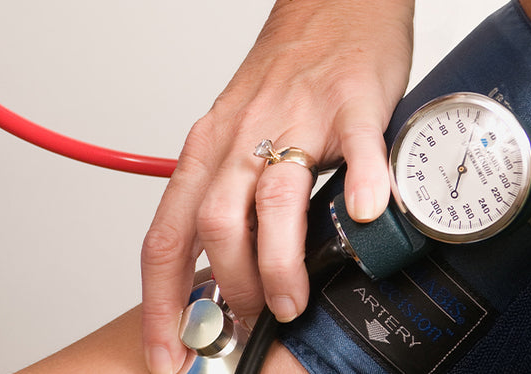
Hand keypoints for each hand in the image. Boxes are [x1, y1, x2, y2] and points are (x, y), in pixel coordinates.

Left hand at [140, 0, 413, 371]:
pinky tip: (368, 216)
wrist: (330, 7)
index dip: (162, 303)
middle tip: (252, 321)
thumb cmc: (283, 74)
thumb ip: (227, 199)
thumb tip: (228, 272)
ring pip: (274, 200)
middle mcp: (241, 137)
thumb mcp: (231, 135)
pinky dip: (364, 187)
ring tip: (293, 300)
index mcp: (207, 151)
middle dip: (230, 291)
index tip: (169, 351)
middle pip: (216, 226)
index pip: (167, 237)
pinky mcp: (351, 105)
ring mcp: (298, 119)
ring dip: (280, 263)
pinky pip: (358, 149)